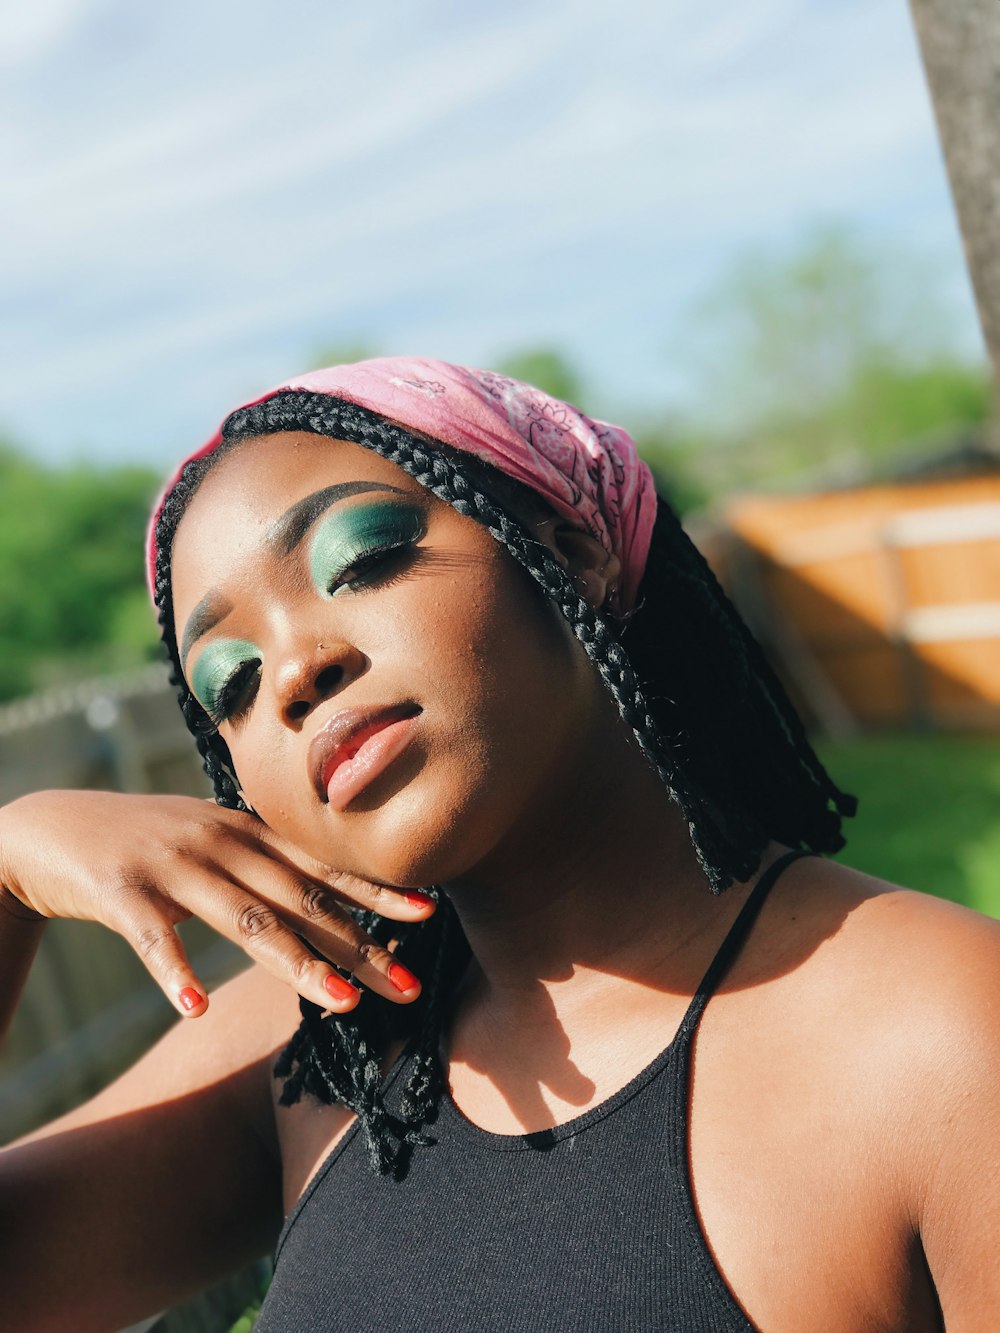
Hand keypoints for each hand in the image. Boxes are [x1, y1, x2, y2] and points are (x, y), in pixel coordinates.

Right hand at [0, 790, 434, 1017]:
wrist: (50, 827)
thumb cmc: (146, 841)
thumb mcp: (212, 843)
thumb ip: (264, 868)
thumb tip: (325, 905)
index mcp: (248, 834)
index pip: (323, 866)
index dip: (376, 892)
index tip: (428, 916)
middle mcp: (221, 844)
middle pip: (301, 900)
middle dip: (358, 945)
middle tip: (408, 986)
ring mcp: (173, 865)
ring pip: (245, 919)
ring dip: (296, 964)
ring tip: (340, 1005)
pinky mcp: (122, 891)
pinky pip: (153, 938)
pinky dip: (176, 973)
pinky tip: (195, 1009)